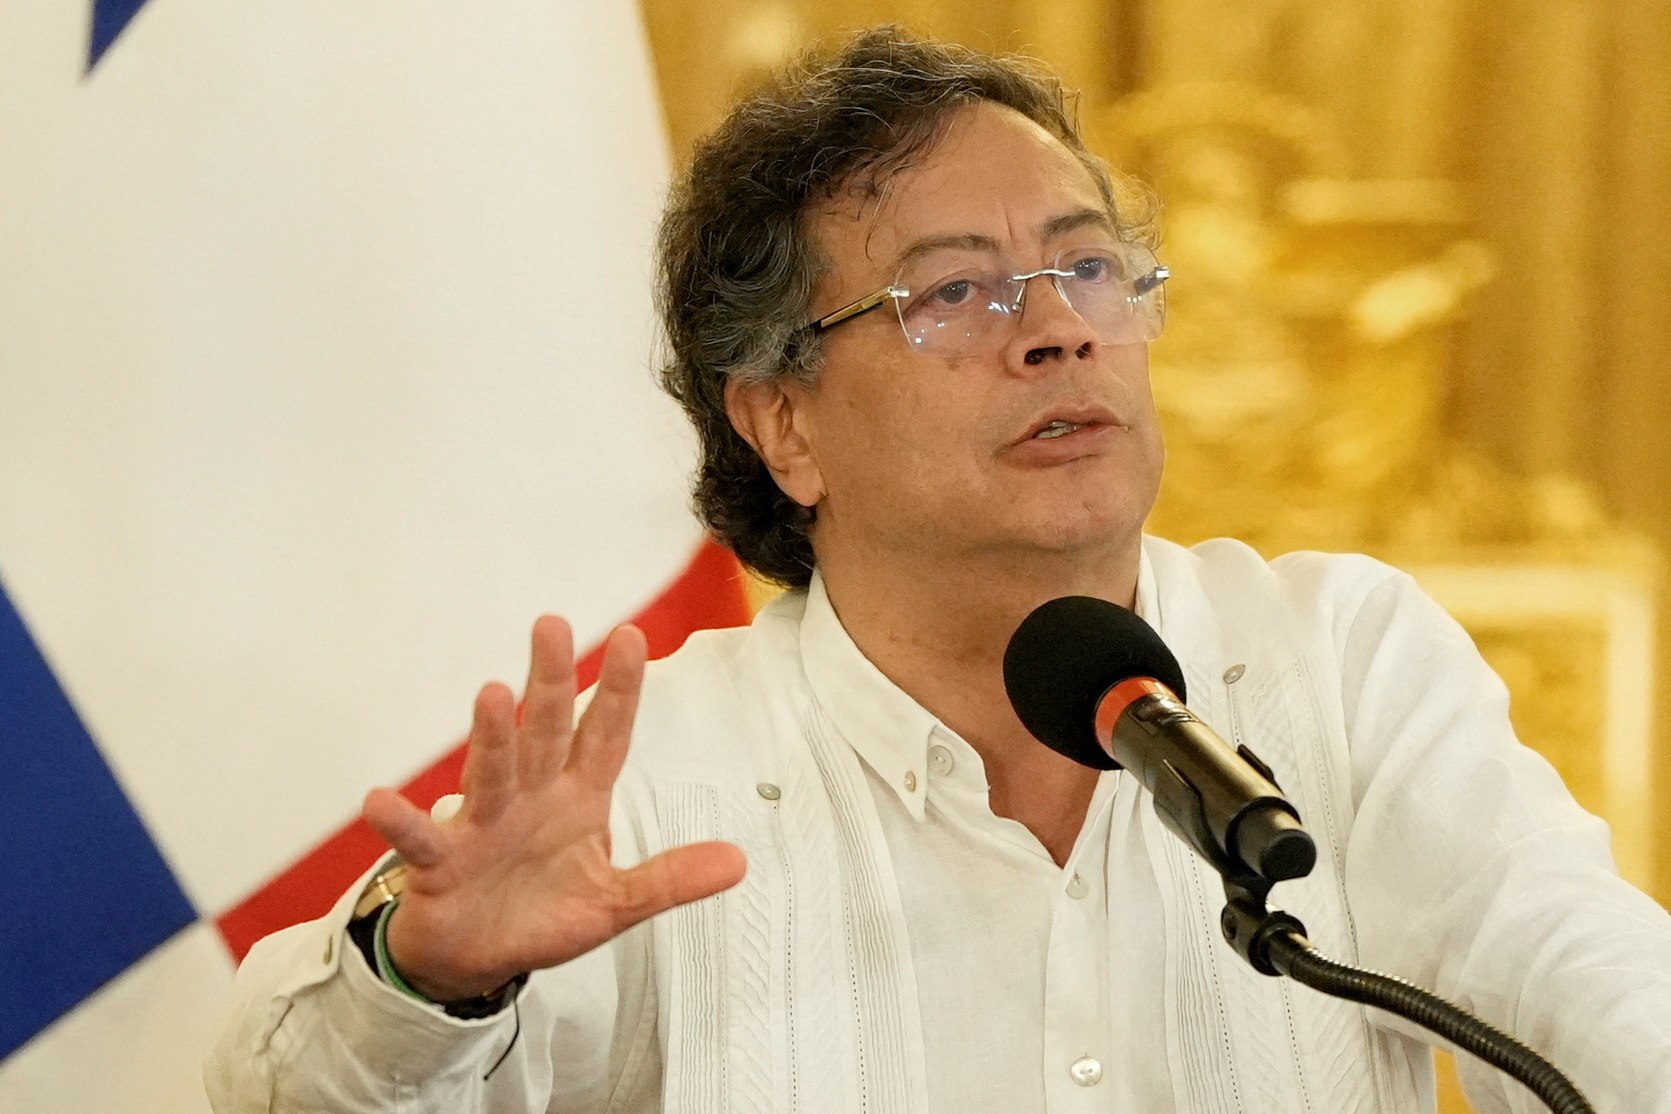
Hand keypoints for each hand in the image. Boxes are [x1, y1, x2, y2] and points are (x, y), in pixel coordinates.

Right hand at [362, 617, 746, 1000]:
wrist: (473, 958)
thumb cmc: (540, 915)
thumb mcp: (616, 903)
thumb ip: (671, 878)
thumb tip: (738, 862)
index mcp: (576, 800)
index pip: (603, 736)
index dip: (618, 691)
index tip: (632, 637)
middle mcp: (530, 798)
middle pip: (543, 732)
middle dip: (550, 681)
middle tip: (553, 626)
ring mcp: (483, 825)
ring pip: (490, 772)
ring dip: (491, 737)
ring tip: (493, 695)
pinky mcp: (441, 862)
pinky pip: (420, 839)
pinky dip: (400, 822)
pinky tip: (381, 800)